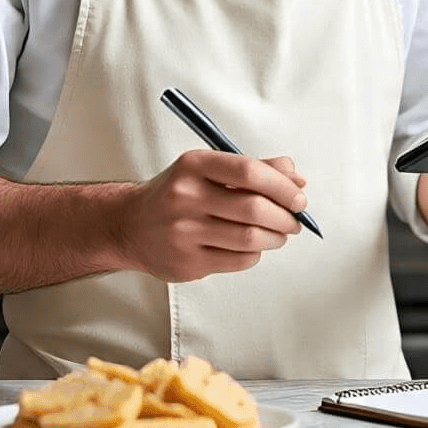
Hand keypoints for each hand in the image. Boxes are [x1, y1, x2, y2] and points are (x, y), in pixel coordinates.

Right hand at [114, 150, 305, 281]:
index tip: (298, 196)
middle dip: (285, 217)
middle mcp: (185, 196)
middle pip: (254, 208)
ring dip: (275, 238)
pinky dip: (255, 254)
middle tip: (294, 220)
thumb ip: (254, 168)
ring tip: (279, 234)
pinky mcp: (186, 262)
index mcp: (194, 165)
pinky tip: (251, 246)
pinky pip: (239, 260)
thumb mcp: (208, 169)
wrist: (129, 225)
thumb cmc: (177, 194)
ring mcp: (184, 232)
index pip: (249, 171)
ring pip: (250, 238)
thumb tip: (295, 177)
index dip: (282, 186)